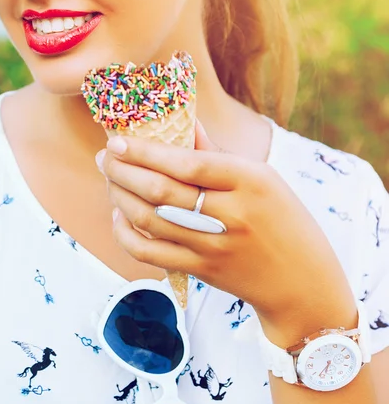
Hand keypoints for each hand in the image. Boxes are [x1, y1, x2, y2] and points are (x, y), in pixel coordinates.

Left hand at [97, 121, 356, 344]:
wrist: (300, 282)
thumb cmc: (283, 220)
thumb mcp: (263, 179)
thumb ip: (217, 153)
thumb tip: (184, 121)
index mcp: (252, 181)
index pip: (188, 163)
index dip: (146, 152)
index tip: (116, 141)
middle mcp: (232, 214)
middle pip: (161, 191)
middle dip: (123, 171)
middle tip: (103, 158)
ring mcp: (214, 246)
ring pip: (150, 220)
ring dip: (120, 197)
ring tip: (109, 179)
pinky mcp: (201, 271)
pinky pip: (150, 253)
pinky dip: (127, 234)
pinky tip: (119, 217)